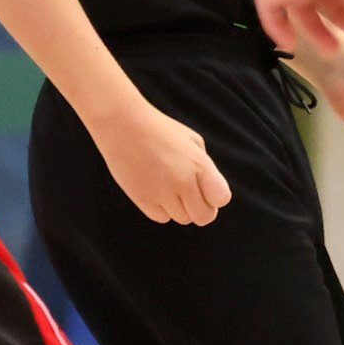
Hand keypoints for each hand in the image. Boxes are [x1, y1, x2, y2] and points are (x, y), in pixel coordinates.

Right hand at [104, 99, 232, 226]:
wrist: (122, 125)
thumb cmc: (161, 130)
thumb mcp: (193, 142)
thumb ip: (206, 169)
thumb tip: (210, 193)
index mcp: (200, 165)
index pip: (221, 198)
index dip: (215, 196)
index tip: (207, 189)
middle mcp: (183, 182)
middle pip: (204, 217)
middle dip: (201, 209)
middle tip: (191, 195)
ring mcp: (162, 193)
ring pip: (183, 219)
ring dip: (180, 208)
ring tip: (169, 186)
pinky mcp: (142, 200)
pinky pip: (161, 217)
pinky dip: (162, 209)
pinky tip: (156, 190)